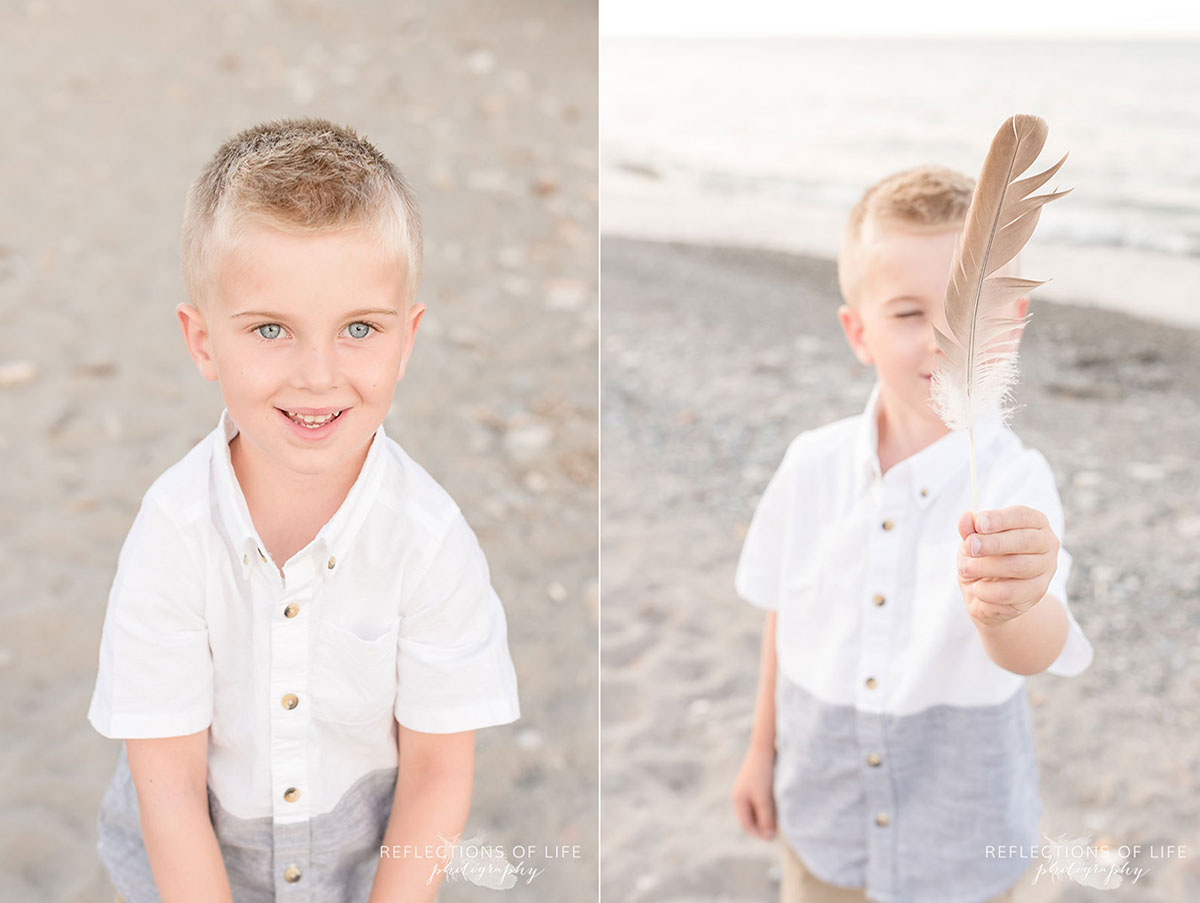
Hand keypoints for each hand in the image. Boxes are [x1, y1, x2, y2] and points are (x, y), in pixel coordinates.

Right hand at [731, 743, 776, 839]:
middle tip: (778, 828)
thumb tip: (768, 836)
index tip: (773, 838)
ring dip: (767, 816)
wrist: (764, 748)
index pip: (746, 825)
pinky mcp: (755, 783)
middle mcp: (740, 796)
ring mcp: (747, 789)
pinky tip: (779, 803)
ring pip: (757, 810)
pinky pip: (761, 801)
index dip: (759, 834)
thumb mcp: (764, 799)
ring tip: (780, 817)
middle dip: (763, 826)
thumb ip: (765, 819)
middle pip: (751, 818)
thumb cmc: (762, 775)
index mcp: (738, 801)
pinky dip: (769, 806)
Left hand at [956, 506, 1058, 627]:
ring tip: (965, 568)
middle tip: (970, 547)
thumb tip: (966, 518)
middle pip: (1025, 541)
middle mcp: (1046, 543)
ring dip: (987, 567)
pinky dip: (988, 590)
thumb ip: (970, 530)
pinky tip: (977, 588)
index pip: (1022, 515)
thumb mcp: (972, 541)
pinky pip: (1012, 592)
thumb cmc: (983, 557)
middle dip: (994, 543)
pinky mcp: (1038, 592)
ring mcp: (1046, 569)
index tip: (979, 524)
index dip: (1000, 519)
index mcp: (1034, 522)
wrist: (989, 592)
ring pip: (1019, 567)